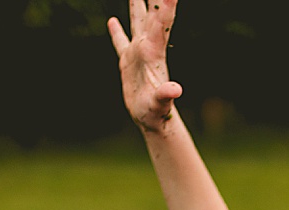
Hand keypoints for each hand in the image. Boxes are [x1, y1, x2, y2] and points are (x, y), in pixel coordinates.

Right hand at [108, 0, 183, 131]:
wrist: (152, 120)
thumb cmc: (156, 113)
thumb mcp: (160, 103)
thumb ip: (166, 94)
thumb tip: (176, 90)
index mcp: (154, 51)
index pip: (161, 22)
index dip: (165, 3)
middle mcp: (147, 47)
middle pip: (151, 15)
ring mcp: (138, 53)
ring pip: (137, 22)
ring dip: (137, 5)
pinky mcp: (128, 63)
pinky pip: (121, 42)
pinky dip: (117, 32)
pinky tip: (112, 20)